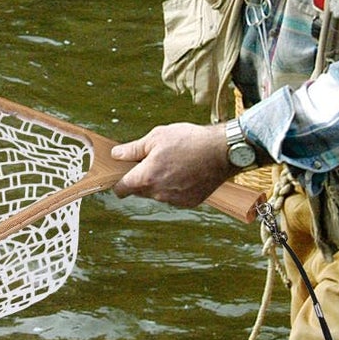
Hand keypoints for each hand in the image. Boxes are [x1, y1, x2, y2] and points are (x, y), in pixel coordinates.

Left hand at [110, 122, 234, 207]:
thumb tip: (116, 155)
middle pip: (139, 191)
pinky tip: (185, 171)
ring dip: (159, 182)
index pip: (121, 189)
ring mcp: (175, 200)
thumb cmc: (189, 140)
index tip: (122, 174)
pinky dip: (175, 187)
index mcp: (146, 177)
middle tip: (153, 160)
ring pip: (157, 194)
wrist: (222, 151)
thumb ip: (133, 149)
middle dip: (141, 178)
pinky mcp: (189, 202)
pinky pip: (174, 196)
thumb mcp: (156, 137)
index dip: (118, 181)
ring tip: (174, 163)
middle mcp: (159, 193)